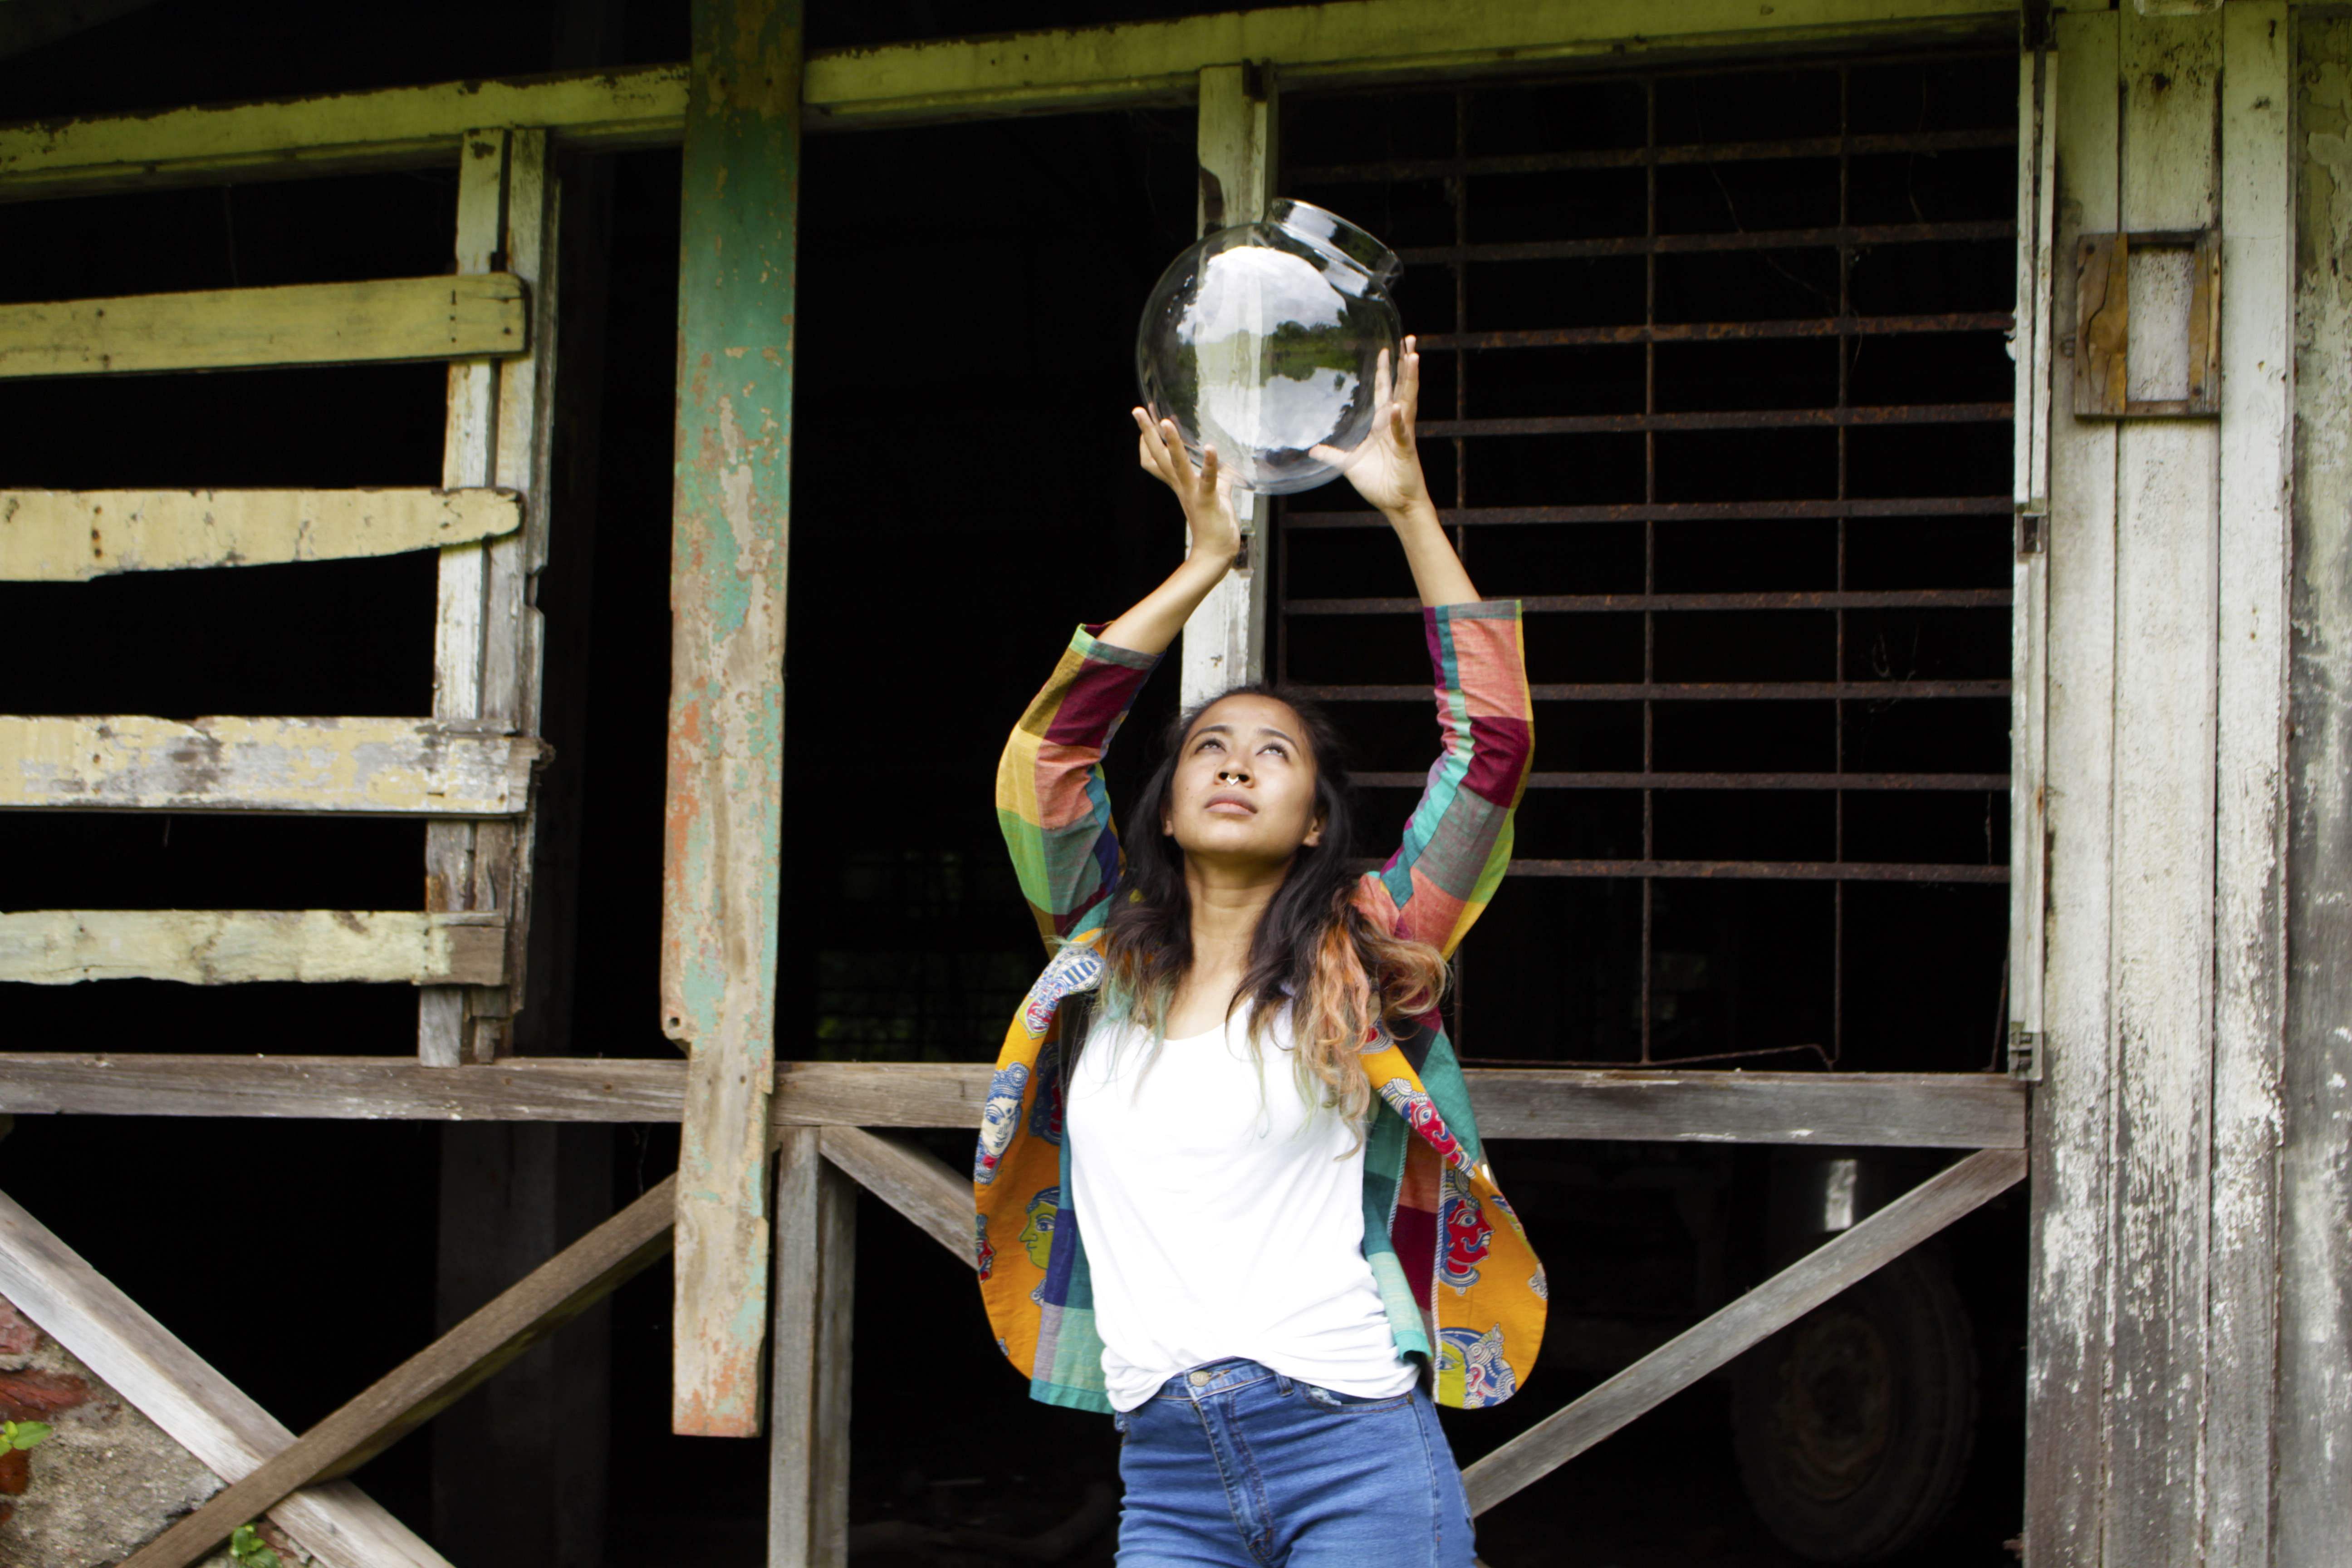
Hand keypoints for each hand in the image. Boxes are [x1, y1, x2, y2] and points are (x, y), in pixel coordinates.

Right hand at [1133, 408, 1241, 567]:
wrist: (1216, 552)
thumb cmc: (1214, 524)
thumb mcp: (1216, 494)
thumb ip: (1219, 478)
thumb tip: (1226, 466)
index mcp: (1180, 484)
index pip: (1155, 460)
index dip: (1147, 442)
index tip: (1145, 419)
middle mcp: (1181, 486)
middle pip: (1158, 456)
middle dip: (1147, 432)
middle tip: (1137, 410)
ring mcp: (1192, 492)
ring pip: (1177, 464)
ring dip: (1171, 444)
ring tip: (1165, 422)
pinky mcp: (1208, 500)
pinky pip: (1208, 480)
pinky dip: (1211, 464)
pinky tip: (1211, 448)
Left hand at [1315, 336, 1433, 520]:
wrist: (1396, 503)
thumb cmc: (1379, 483)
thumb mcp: (1349, 464)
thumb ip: (1333, 455)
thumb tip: (1314, 449)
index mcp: (1384, 424)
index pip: (1386, 391)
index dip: (1385, 370)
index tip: (1386, 349)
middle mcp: (1396, 424)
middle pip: (1402, 387)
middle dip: (1406, 363)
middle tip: (1411, 339)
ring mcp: (1403, 435)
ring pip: (1408, 400)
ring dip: (1410, 379)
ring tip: (1413, 356)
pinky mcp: (1406, 450)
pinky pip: (1402, 433)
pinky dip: (1399, 421)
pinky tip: (1398, 407)